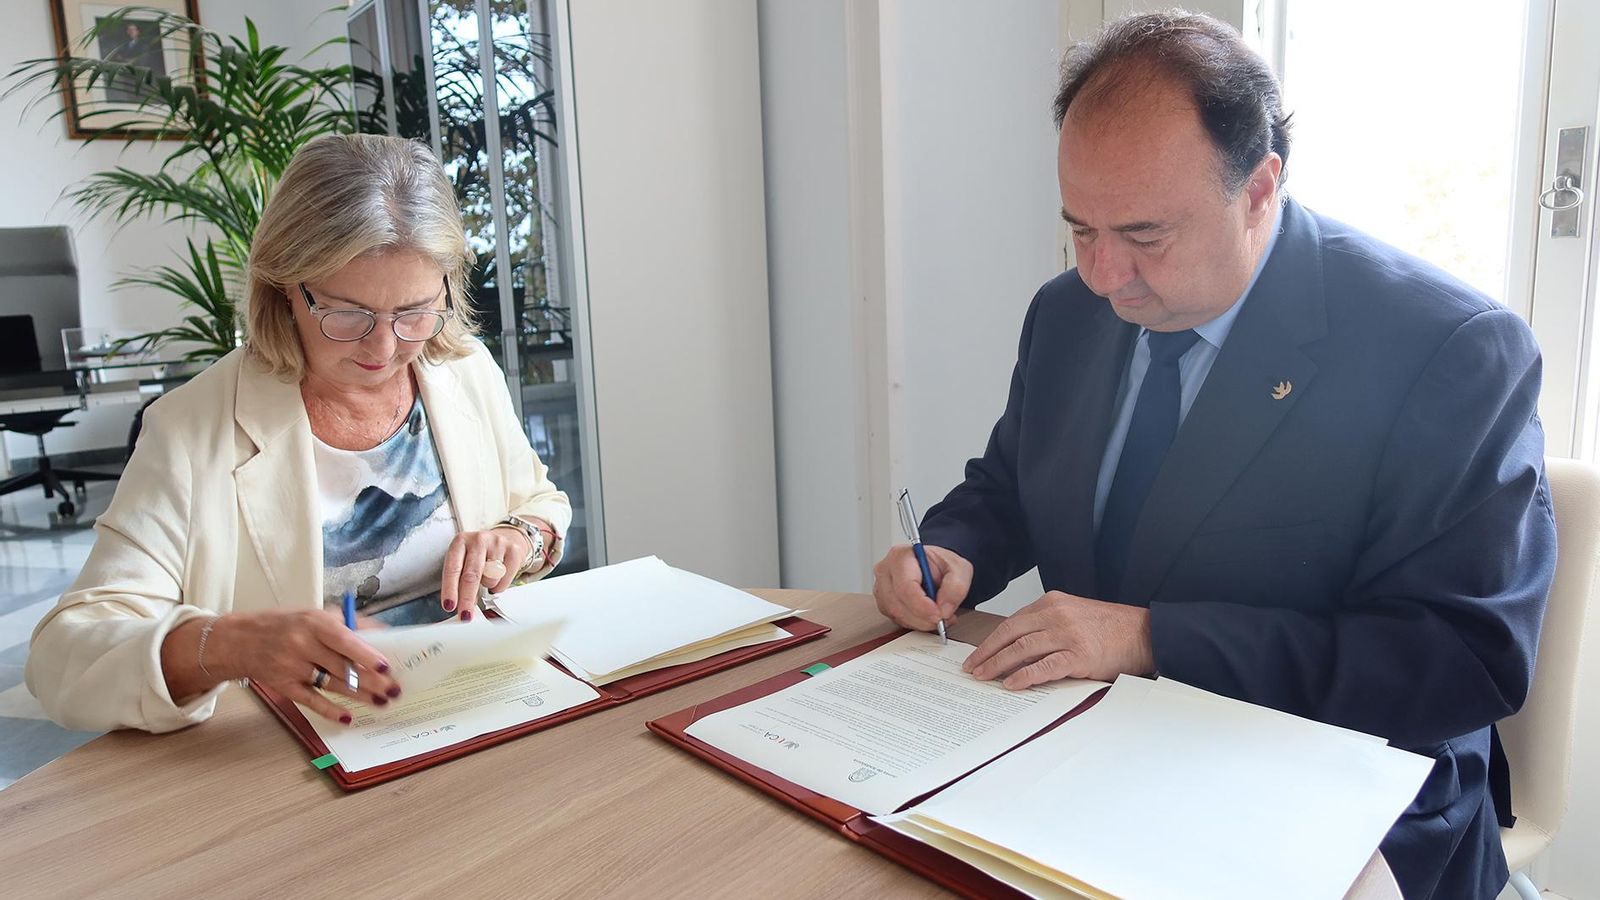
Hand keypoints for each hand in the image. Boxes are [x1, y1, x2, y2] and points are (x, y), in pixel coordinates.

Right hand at [203, 609, 399, 723]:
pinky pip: (311, 701)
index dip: (366, 655)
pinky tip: (348, 717)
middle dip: (372, 681)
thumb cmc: (287, 626)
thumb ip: (347, 624)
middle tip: (393, 690)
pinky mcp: (284, 687)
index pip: (344, 640)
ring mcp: (291, 668)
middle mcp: (302, 645)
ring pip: (332, 685)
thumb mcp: (314, 615)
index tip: (387, 666)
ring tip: (382, 701)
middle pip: (342, 667)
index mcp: (313, 622)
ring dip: (360, 696)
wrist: (241, 641)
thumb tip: (382, 632)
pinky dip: (330, 710)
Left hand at [440, 528, 531, 619]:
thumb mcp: (464, 560)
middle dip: (467, 599)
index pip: (452, 569)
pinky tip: (497, 578)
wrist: (505, 538)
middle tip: (466, 615)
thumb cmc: (479, 554)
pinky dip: (499, 585)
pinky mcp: (513, 550)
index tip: (449, 606)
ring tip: (487, 579)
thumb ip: (459, 580)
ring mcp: (497, 543)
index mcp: (460, 541)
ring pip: (490, 578)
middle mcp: (478, 539)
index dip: (450, 589)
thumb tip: (458, 606)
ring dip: (487, 586)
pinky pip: (505, 579)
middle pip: (471, 575)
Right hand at [872, 544, 972, 631]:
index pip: (905, 586)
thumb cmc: (941, 564)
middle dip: (923, 617)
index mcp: (901, 556)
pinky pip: (897, 620)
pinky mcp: (883, 603)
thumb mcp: (959, 568)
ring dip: (920, 622)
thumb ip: (956, 586)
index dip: (922, 606)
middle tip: (942, 619)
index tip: (938, 615)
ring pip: (896, 615)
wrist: (935, 567)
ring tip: (938, 616)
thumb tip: (944, 608)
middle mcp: (886, 571)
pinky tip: (927, 617)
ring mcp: (882, 588)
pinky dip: (915, 623)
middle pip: (898, 604)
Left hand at [962, 591, 1154, 688]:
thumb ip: (1047, 625)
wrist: (1144, 633)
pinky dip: (1024, 676)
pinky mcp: (1079, 655)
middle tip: (971, 668)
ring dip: (998, 665)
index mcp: (1052, 603)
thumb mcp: (1073, 615)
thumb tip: (1017, 648)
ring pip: (1022, 649)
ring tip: (984, 677)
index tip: (977, 654)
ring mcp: (1067, 634)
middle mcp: (1056, 615)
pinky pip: (1044, 667)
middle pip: (1010, 634)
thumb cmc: (1110, 628)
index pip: (1011, 622)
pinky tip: (1010, 684)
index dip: (991, 640)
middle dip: (987, 653)